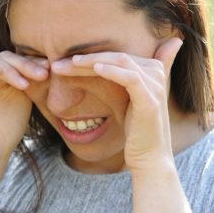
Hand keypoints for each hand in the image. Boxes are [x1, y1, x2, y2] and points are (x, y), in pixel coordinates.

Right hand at [0, 51, 48, 170]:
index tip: (50, 68)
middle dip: (23, 65)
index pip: (14, 59)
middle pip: (2, 57)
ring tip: (25, 83)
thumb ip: (28, 79)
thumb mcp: (23, 99)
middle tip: (42, 74)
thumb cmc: (7, 131)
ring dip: (8, 69)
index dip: (30, 61)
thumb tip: (47, 60)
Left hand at [51, 37, 182, 171]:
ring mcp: (154, 86)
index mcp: (152, 70)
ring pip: (121, 62)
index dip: (90, 55)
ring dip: (92, 61)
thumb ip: (122, 80)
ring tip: (69, 63)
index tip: (63, 62)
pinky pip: (130, 78)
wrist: (149, 157)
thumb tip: (106, 69)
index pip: (116, 55)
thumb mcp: (127, 101)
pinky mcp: (149, 100)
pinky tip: (95, 69)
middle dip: (86, 58)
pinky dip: (112, 71)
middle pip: (116, 56)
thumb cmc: (135, 131)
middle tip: (58, 63)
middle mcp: (156, 73)